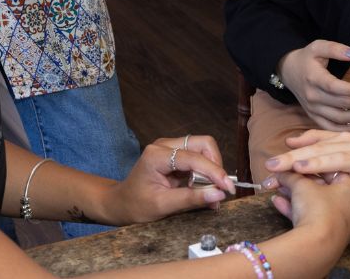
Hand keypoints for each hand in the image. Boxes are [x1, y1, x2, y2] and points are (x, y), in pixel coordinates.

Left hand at [107, 135, 234, 223]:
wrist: (121, 203)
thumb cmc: (136, 205)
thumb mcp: (163, 206)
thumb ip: (191, 199)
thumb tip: (218, 195)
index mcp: (156, 155)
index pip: (194, 157)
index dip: (214, 172)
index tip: (228, 188)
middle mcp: (164, 145)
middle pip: (203, 143)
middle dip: (215, 166)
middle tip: (219, 189)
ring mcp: (170, 147)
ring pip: (203, 149)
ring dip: (212, 170)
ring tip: (210, 193)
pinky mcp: (175, 154)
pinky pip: (198, 158)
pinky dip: (205, 173)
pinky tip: (203, 190)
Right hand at [263, 171, 349, 241]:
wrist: (317, 246)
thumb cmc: (317, 208)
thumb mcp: (301, 185)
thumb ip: (291, 175)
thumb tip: (280, 170)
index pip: (331, 169)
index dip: (309, 164)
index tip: (293, 162)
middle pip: (321, 187)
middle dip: (297, 182)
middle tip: (281, 177)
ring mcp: (341, 223)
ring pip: (314, 204)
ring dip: (293, 195)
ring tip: (276, 188)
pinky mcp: (329, 237)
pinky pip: (312, 219)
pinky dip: (295, 210)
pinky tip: (277, 202)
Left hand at [265, 129, 349, 198]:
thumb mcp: (347, 154)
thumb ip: (323, 149)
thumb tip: (293, 145)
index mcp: (342, 142)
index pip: (313, 146)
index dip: (291, 154)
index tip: (269, 163)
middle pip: (322, 150)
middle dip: (297, 158)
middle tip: (274, 165)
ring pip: (344, 157)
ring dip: (324, 161)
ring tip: (303, 168)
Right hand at [277, 41, 349, 130]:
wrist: (287, 71)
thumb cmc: (306, 58)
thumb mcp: (318, 46)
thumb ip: (335, 48)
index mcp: (314, 78)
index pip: (334, 87)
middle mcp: (312, 96)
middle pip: (342, 104)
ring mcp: (313, 109)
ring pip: (340, 118)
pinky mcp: (313, 116)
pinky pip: (331, 128)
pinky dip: (347, 129)